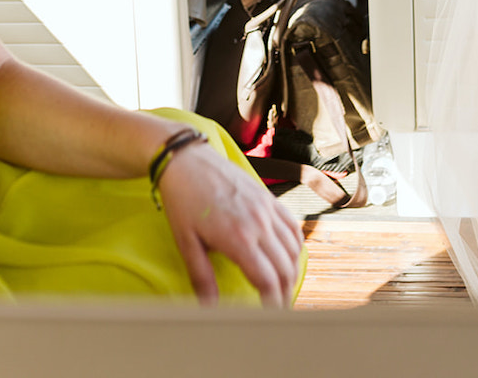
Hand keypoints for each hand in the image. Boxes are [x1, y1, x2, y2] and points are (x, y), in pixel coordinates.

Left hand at [157, 142, 302, 306]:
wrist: (187, 160)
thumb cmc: (183, 201)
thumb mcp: (186, 242)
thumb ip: (202, 277)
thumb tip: (209, 308)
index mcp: (238, 237)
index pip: (267, 280)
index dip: (273, 304)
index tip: (270, 317)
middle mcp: (258, 223)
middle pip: (285, 269)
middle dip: (285, 294)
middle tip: (278, 310)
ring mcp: (267, 209)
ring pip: (293, 249)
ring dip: (292, 272)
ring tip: (283, 288)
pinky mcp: (269, 198)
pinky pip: (292, 227)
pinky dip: (295, 247)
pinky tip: (288, 258)